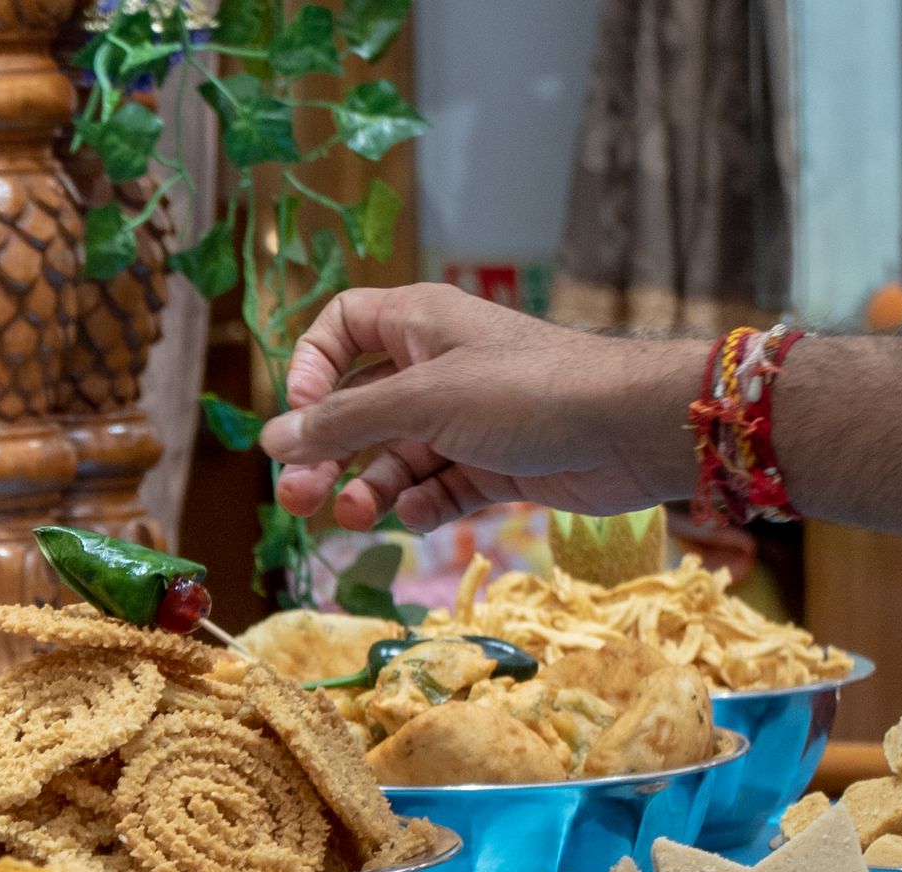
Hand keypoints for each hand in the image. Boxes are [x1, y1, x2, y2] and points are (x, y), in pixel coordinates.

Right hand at [259, 285, 705, 531]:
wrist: (629, 430)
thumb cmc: (527, 390)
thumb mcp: (422, 401)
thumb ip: (345, 423)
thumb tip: (272, 440)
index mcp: (417, 323)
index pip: (340, 328)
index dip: (311, 369)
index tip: (303, 413)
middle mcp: (436, 366)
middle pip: (357, 407)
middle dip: (326, 453)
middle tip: (296, 497)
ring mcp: (465, 418)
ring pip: (394, 456)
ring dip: (368, 487)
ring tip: (354, 517)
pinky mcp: (493, 463)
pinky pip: (437, 486)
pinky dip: (420, 503)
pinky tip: (416, 513)